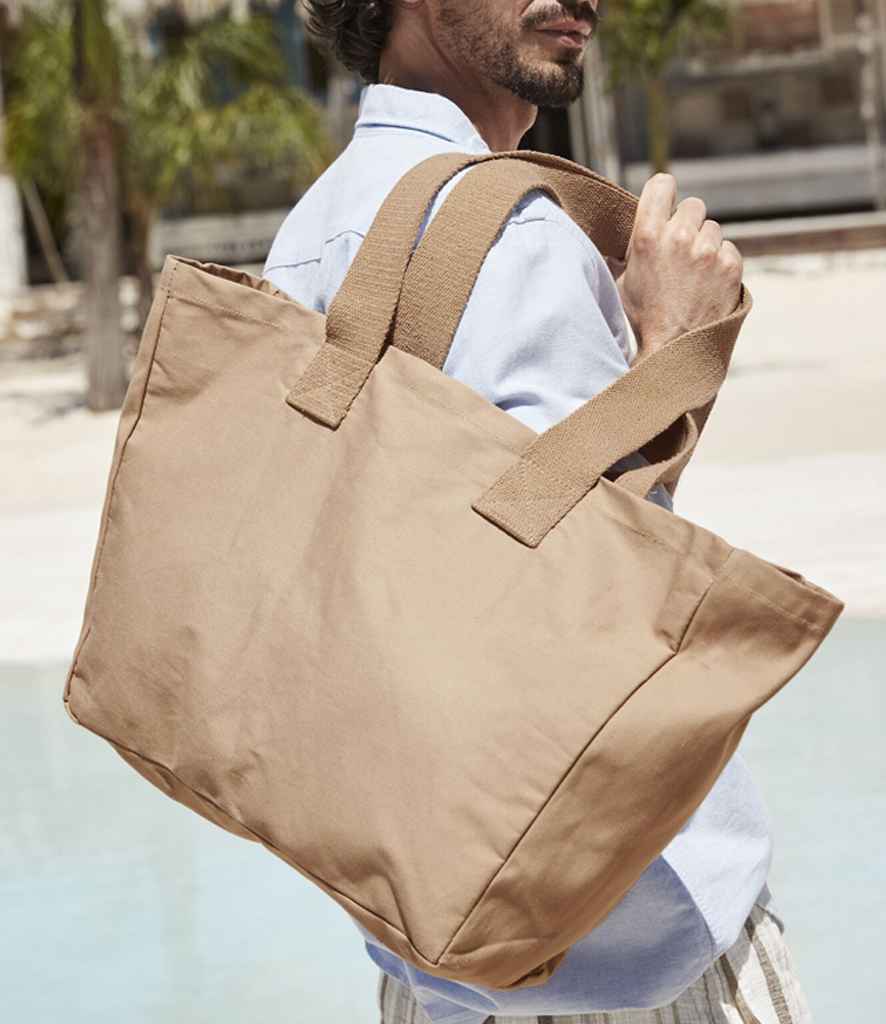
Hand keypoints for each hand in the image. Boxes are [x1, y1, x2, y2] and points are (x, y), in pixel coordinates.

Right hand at [611, 173, 742, 361]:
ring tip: (694, 274)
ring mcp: (708, 251)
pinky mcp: (731, 265)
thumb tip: (623, 237)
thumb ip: (628, 252)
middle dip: (687, 224)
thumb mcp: (623, 282)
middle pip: (692, 206)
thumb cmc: (644, 319)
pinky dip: (721, 263)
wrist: (674, 350)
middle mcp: (680, 237)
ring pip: (712, 229)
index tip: (665, 205)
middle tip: (680, 250)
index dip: (664, 194)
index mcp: (648, 236)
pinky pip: (728, 249)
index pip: (662, 184)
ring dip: (705, 245)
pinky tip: (707, 284)